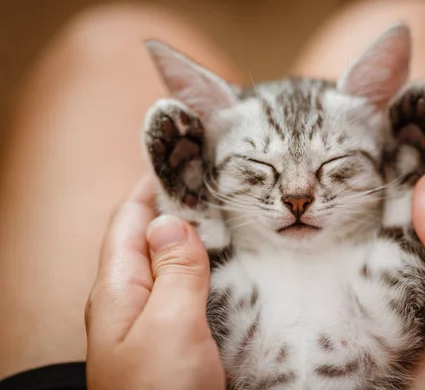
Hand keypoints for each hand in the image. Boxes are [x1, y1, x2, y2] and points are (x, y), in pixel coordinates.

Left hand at [85, 176, 224, 389]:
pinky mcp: (174, 343)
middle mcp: (130, 302)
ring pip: (172, 266)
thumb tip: (168, 221)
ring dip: (197, 240)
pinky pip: (189, 294)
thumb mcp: (170, 325)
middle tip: (213, 182)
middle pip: (149, 240)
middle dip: (178, 208)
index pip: (128, 220)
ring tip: (229, 218)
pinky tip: (232, 271)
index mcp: (119, 289)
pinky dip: (209, 272)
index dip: (150, 186)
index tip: (179, 154)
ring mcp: (152, 324)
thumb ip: (174, 271)